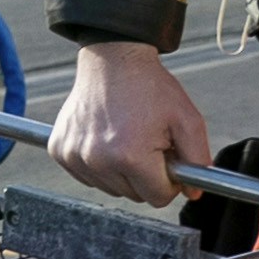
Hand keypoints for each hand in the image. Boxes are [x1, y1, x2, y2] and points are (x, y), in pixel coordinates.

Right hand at [48, 40, 211, 206]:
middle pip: (134, 195)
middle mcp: (98, 161)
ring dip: (121, 172)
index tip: (167, 159)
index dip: (168, 180)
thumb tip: (193, 193)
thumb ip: (198, 159)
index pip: (158, 198)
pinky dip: (98, 165)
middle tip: (147, 144)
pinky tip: (105, 139)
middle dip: (145, 175)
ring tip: (126, 138)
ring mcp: (75, 156)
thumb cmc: (150, 88)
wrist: (112, 60)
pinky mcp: (60, 150)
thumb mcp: (187, 119)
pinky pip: (87, 177)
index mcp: (131, 156)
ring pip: (110, 188)